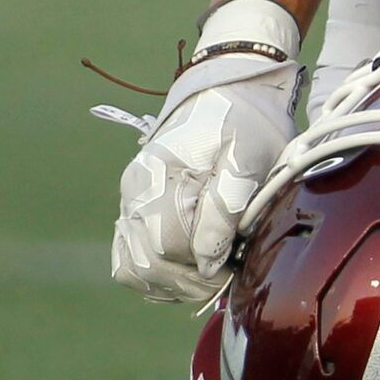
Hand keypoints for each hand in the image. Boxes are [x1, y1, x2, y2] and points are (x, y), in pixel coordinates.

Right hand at [109, 1, 303, 303]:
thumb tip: (209, 259)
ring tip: (215, 274)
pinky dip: (158, 277)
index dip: (206, 266)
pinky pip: (131, 262)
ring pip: (134, 270)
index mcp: (155, 178)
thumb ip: (226, 206)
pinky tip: (192, 272)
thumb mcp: (249, 156)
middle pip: (148, 264)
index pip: (168, 246)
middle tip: (232, 275)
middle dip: (193, 280)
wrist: (228, 94)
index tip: (240, 264)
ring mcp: (130, 205)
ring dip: (174, 284)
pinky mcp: (135, 214)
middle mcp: (133, 195)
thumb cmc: (245, 124)